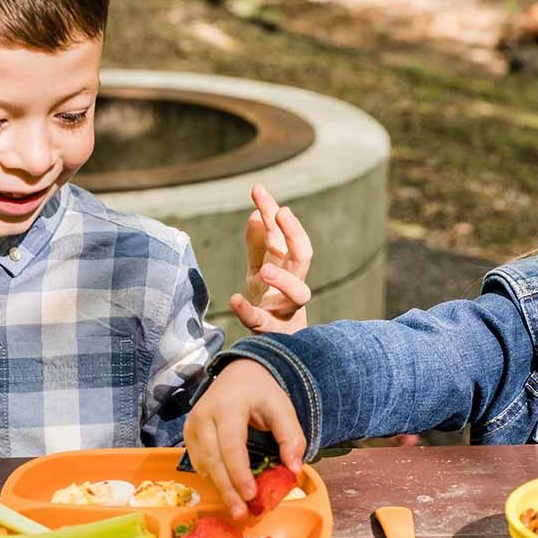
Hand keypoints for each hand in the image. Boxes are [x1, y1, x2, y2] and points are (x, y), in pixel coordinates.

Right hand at [183, 360, 305, 518]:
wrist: (236, 373)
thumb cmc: (260, 392)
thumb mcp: (282, 406)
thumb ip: (291, 436)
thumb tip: (294, 469)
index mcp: (228, 406)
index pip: (231, 445)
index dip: (239, 473)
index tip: (251, 495)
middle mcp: (204, 415)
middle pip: (213, 460)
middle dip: (227, 489)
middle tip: (241, 513)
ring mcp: (192, 425)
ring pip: (203, 464)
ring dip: (221, 487)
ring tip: (238, 508)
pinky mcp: (188, 434)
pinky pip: (199, 462)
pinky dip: (214, 478)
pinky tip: (229, 489)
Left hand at [231, 184, 312, 334]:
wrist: (280, 347)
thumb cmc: (272, 302)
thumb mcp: (261, 268)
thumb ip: (259, 243)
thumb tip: (255, 214)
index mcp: (288, 266)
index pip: (284, 234)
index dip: (271, 212)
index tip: (257, 189)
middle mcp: (293, 285)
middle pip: (302, 257)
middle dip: (294, 234)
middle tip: (281, 213)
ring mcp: (285, 309)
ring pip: (298, 294)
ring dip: (284, 280)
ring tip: (265, 270)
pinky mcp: (271, 331)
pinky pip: (263, 322)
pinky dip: (248, 312)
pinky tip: (234, 300)